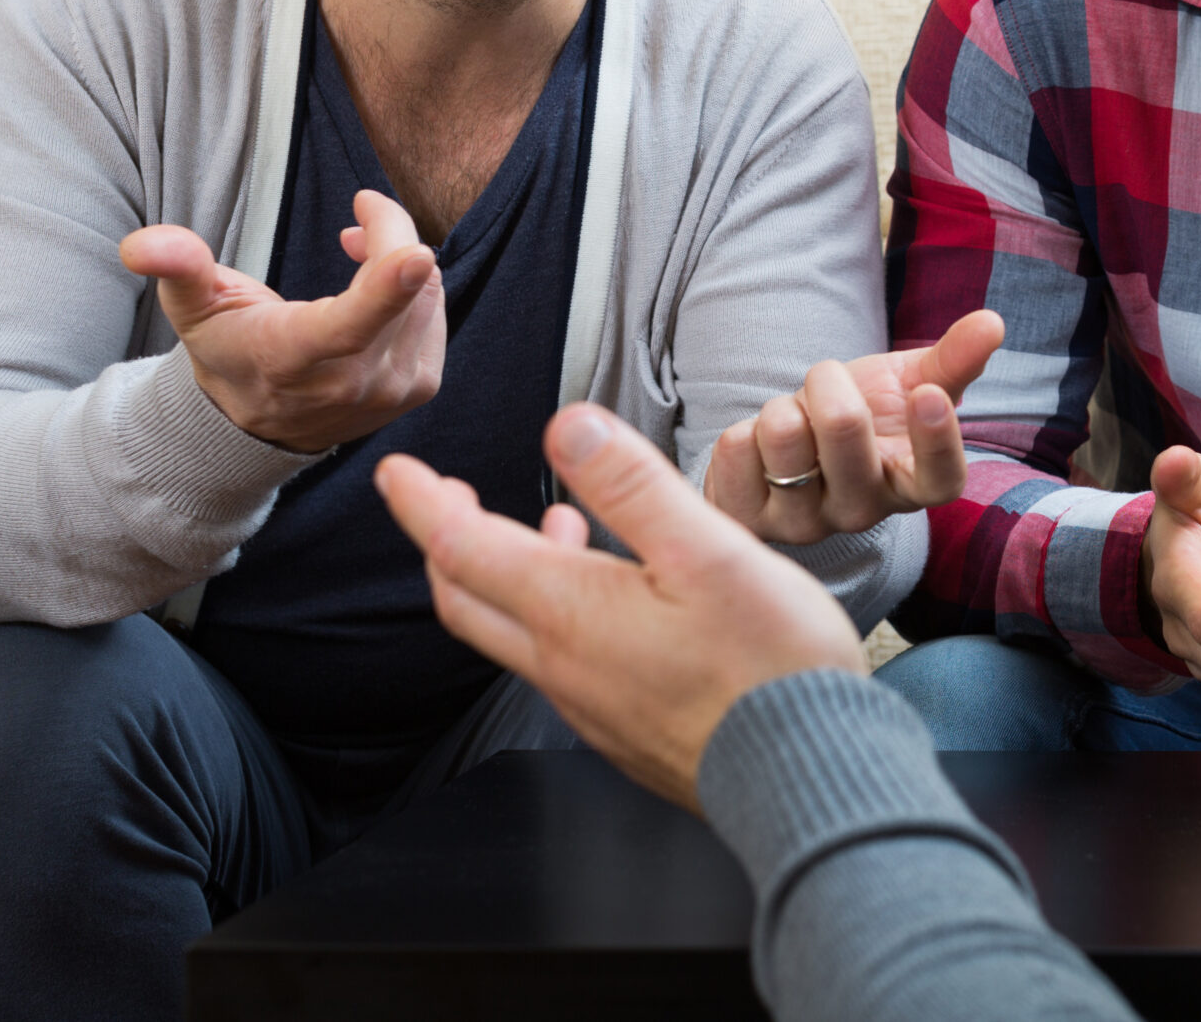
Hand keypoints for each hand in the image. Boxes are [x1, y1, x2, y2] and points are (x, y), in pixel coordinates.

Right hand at [119, 188, 444, 451]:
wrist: (262, 422)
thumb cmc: (228, 350)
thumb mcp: (193, 309)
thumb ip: (178, 270)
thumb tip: (141, 244)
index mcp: (298, 357)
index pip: (350, 323)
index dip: (388, 284)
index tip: (417, 251)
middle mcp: (354, 383)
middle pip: (403, 286)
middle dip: (387, 232)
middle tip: (354, 219)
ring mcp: (394, 390)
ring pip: (426, 291)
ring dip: (400, 257)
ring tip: (356, 247)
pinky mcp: (421, 385)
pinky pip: (435, 310)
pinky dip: (415, 284)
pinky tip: (381, 282)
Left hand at [375, 404, 866, 809]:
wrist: (804, 775)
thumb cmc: (768, 662)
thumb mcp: (707, 548)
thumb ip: (632, 484)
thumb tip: (567, 425)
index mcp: (570, 611)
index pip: (462, 548)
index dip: (422, 503)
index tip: (396, 471)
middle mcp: (561, 664)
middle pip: (467, 598)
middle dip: (446, 539)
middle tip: (447, 495)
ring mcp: (588, 705)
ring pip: (511, 632)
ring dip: (506, 574)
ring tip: (552, 523)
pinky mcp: (621, 732)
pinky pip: (557, 666)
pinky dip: (552, 614)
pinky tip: (608, 599)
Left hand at [704, 310, 1003, 544]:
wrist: (792, 451)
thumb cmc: (862, 416)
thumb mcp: (906, 384)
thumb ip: (953, 360)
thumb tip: (993, 321)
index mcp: (910, 482)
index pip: (941, 479)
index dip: (938, 441)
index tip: (929, 393)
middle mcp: (862, 513)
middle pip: (846, 437)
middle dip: (829, 383)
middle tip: (825, 380)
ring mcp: (803, 524)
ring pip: (785, 440)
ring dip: (783, 407)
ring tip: (792, 422)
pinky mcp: (749, 522)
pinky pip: (735, 452)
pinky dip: (744, 431)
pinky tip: (757, 449)